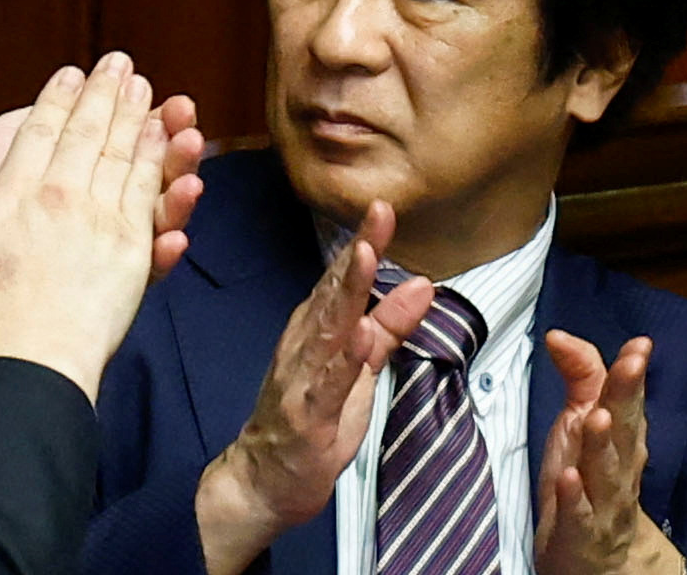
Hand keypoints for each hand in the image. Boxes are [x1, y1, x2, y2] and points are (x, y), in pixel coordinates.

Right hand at [0, 88, 206, 356]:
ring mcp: (99, 219)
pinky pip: (148, 193)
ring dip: (136, 117)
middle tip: (119, 64)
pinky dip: (158, 161)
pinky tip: (167, 141)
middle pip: (86, 132)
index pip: (38, 133)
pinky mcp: (131, 247)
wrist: (28, 362)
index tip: (69, 74)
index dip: (56, 100)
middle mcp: (58, 197)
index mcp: (12, 195)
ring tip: (148, 90)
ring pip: (122, 154)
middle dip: (104, 94)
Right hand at [193, 201, 439, 574]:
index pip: (343, 279)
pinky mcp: (308, 415)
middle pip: (334, 292)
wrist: (264, 477)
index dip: (364, 242)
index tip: (383, 208)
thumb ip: (389, 326)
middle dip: (358, 252)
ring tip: (365, 256)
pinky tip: (358, 336)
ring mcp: (303, 377)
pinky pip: (327, 383)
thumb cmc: (312, 419)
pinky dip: (342, 357)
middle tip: (379, 212)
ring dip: (346, 291)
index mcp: (317, 329)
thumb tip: (422, 282)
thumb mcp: (359, 368)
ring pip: (328, 328)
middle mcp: (305, 343)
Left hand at [537, 332, 676, 574]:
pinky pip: (579, 515)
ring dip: (602, 444)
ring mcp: (602, 504)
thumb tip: (560, 335)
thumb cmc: (587, 480)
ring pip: (606, 472)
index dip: (631, 375)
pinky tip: (568, 477)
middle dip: (626, 397)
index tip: (640, 346)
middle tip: (630, 365)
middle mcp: (620, 470)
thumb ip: (579, 378)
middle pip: (625, 431)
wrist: (596, 558)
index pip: (629, 403)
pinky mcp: (579, 533)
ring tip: (597, 415)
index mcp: (622, 442)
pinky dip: (575, 497)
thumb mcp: (580, 423)